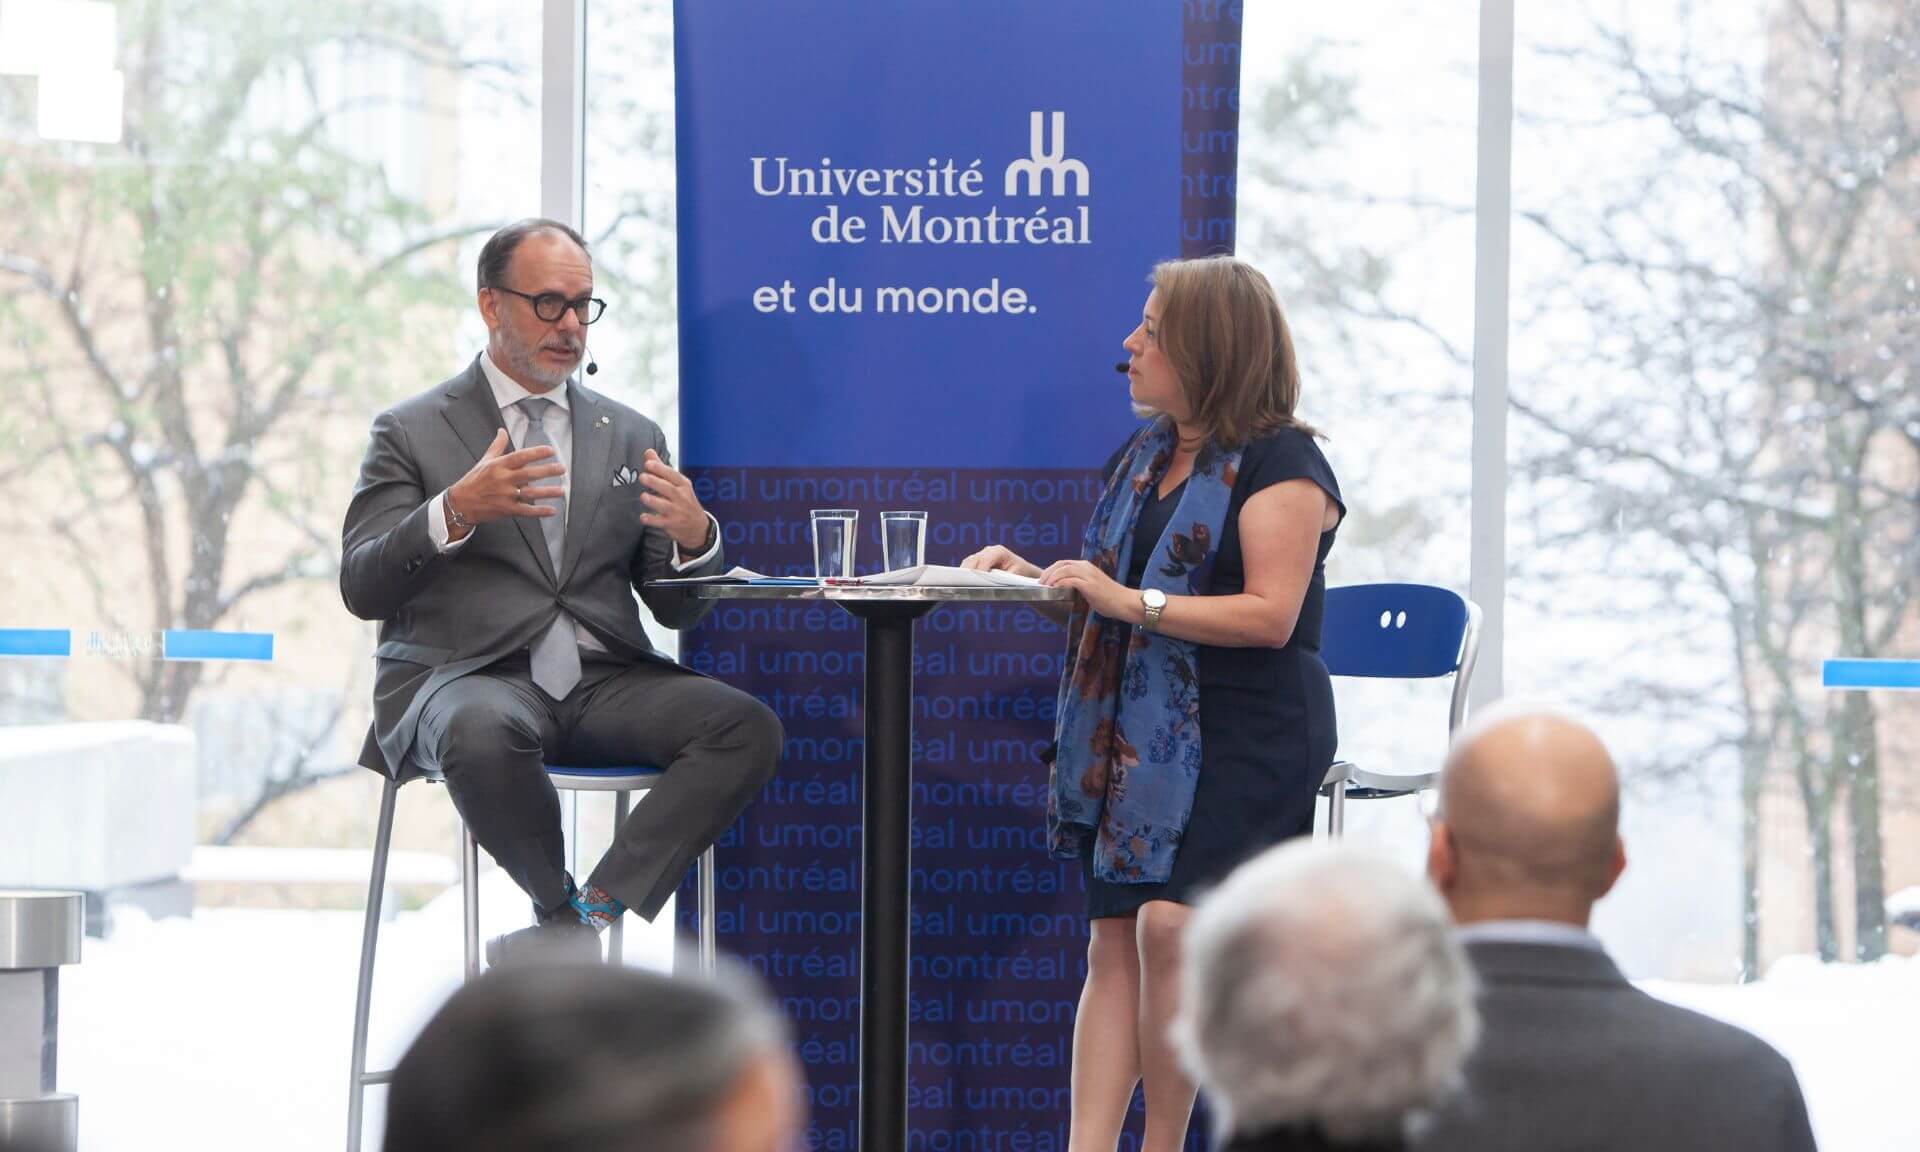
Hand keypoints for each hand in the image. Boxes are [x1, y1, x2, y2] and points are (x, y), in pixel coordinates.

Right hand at [446, 429, 564, 531]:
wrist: (460, 503)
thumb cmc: (474, 480)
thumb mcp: (484, 461)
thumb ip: (497, 446)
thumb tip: (502, 430)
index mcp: (498, 466)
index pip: (520, 456)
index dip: (536, 453)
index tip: (550, 450)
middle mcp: (503, 480)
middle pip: (529, 474)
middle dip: (547, 471)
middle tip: (562, 468)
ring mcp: (505, 496)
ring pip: (530, 494)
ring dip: (547, 492)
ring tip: (562, 490)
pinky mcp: (507, 510)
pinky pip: (526, 511)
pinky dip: (540, 511)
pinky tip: (552, 510)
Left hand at [638, 448, 711, 551]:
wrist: (697, 525)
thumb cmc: (684, 500)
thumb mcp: (676, 483)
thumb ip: (660, 468)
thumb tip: (648, 451)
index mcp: (683, 484)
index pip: (672, 474)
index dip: (660, 469)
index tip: (648, 463)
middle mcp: (682, 497)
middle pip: (668, 489)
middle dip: (655, 483)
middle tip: (642, 477)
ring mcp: (678, 511)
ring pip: (665, 506)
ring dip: (654, 501)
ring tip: (643, 496)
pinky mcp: (672, 524)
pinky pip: (661, 522)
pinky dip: (652, 520)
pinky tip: (643, 517)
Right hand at [960, 545, 1043, 579]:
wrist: (1023, 571)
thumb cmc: (1020, 573)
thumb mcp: (1015, 576)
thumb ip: (1003, 579)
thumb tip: (990, 583)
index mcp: (999, 551)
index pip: (985, 559)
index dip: (980, 569)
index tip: (975, 580)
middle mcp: (989, 551)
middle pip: (974, 560)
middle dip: (969, 571)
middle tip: (964, 583)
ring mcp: (982, 555)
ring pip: (968, 562)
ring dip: (965, 573)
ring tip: (961, 584)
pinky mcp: (978, 562)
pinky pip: (968, 567)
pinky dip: (965, 574)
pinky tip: (963, 583)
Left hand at [1040, 559, 1140, 622]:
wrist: (1125, 602)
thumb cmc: (1110, 598)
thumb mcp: (1092, 588)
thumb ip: (1080, 585)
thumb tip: (1064, 590)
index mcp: (1087, 566)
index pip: (1064, 563)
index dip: (1051, 569)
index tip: (1044, 579)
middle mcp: (1087, 567)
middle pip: (1061, 564)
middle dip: (1048, 572)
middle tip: (1040, 582)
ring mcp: (1089, 575)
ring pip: (1064, 569)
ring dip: (1051, 577)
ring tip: (1045, 586)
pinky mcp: (1090, 585)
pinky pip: (1070, 580)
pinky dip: (1060, 583)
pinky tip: (1054, 589)